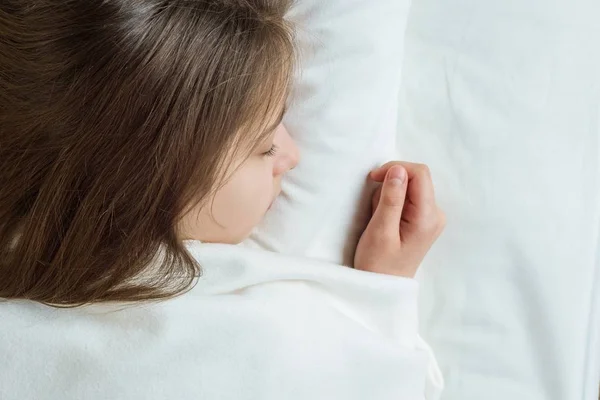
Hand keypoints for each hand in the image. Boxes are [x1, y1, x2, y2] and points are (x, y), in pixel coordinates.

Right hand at [354, 161, 445, 277]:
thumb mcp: (380, 230)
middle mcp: (435, 214)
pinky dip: (392, 202)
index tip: (373, 178)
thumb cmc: (378, 263)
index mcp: (428, 217)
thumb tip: (398, 169)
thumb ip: (391, 198)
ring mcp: (431, 217)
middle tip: (375, 207)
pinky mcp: (422, 220)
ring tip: (378, 218)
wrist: (382, 287)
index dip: (395, 168)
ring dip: (388, 195)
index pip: (420, 173)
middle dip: (390, 184)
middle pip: (415, 178)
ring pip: (409, 187)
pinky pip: (408, 198)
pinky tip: (384, 219)